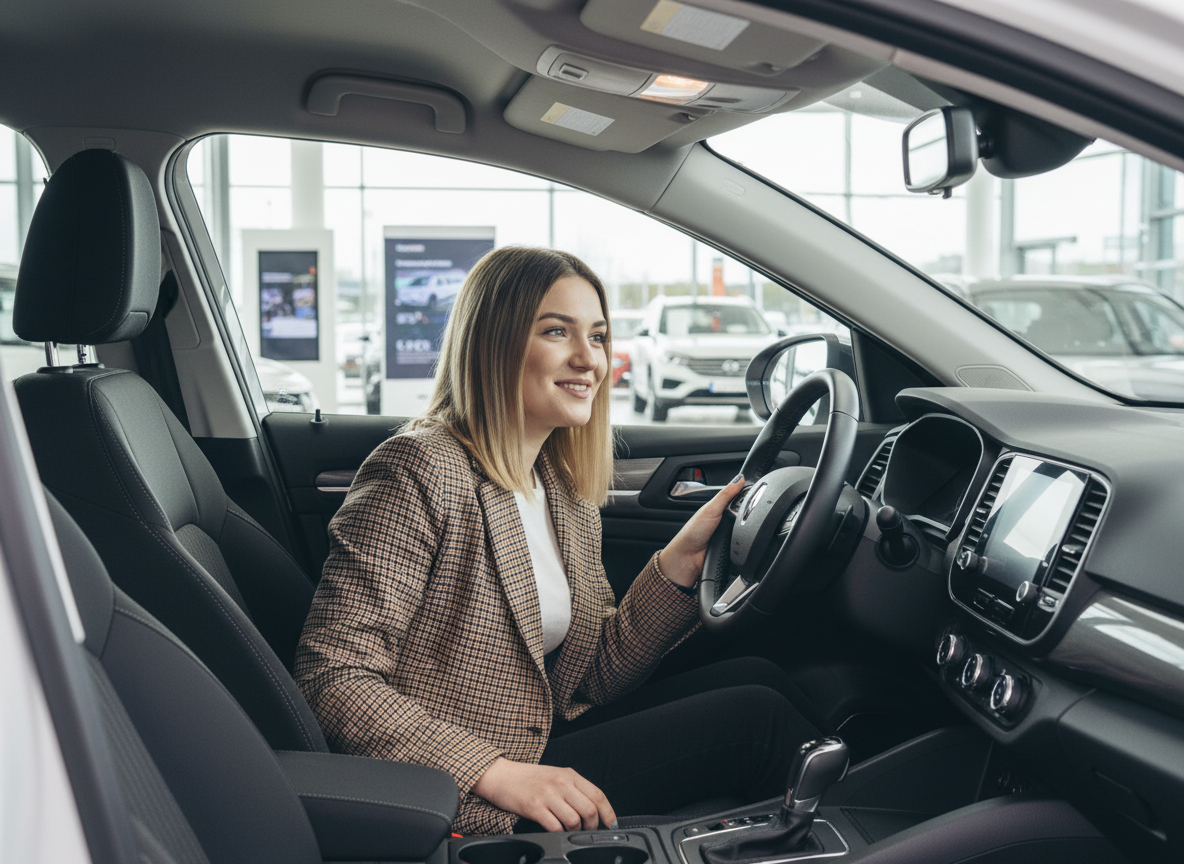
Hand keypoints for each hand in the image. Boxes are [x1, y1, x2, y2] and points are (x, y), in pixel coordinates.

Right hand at [472, 758, 616, 831]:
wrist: (501, 775)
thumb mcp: (555, 775)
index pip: (598, 794)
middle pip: (589, 809)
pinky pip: (555, 827)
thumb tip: (593, 809)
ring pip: (574, 820)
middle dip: (592, 826)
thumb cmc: (528, 778)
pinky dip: (559, 833)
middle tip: (587, 830)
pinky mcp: (534, 807)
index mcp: (569, 774)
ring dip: (575, 831)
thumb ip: (574, 788)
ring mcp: (547, 795)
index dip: (608, 813)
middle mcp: (560, 783)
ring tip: (570, 831)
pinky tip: (556, 831)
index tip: (612, 824)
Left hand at [658, 473, 745, 586]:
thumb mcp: (711, 509)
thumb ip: (726, 494)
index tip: (757, 492)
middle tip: (745, 516)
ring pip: (748, 530)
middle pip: (746, 515)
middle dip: (748, 516)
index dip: (748, 496)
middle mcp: (726, 521)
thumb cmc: (692, 532)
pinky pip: (745, 545)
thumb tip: (739, 478)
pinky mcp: (733, 549)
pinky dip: (745, 544)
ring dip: (746, 531)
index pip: (740, 498)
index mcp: (720, 508)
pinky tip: (740, 543)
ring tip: (738, 531)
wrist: (688, 557)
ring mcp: (730, 535)